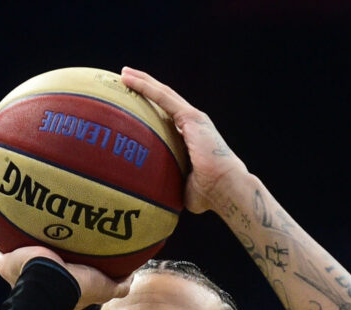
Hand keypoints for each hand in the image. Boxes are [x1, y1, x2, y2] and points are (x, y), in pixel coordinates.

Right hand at [0, 237, 129, 309]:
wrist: (49, 284)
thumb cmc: (76, 288)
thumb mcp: (103, 289)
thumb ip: (117, 285)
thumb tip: (131, 278)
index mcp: (58, 289)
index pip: (60, 280)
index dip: (63, 273)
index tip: (68, 262)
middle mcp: (35, 282)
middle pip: (34, 269)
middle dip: (37, 257)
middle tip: (43, 240)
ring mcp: (17, 274)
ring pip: (13, 260)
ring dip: (15, 248)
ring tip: (19, 230)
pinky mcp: (5, 265)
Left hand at [119, 67, 249, 214]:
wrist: (226, 188)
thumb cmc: (210, 194)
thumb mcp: (184, 186)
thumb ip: (171, 183)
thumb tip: (155, 195)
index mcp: (193, 137)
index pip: (168, 116)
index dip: (152, 106)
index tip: (134, 100)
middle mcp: (193, 123)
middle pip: (164, 99)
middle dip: (145, 87)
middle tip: (125, 78)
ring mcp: (193, 118)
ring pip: (163, 93)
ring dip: (143, 82)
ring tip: (124, 74)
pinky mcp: (191, 117)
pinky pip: (163, 97)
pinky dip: (145, 87)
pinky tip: (129, 79)